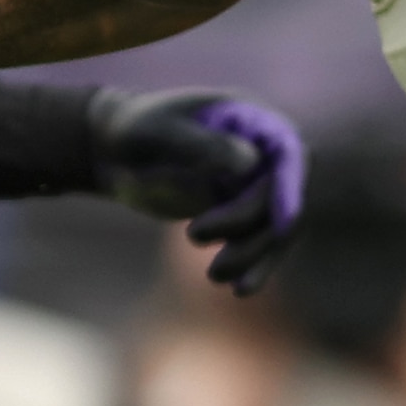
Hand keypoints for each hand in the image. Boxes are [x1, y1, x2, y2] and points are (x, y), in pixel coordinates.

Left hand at [93, 91, 302, 291]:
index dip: (291, 189)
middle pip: (281, 196)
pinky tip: (238, 288)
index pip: (288, 151)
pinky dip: (250, 263)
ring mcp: (253, 179)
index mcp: (250, 117)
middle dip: (253, 231)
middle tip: (200, 246)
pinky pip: (257, 238)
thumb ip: (202, 145)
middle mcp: (261, 148)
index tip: (284, 226)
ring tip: (213, 276)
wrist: (114, 149)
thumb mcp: (160, 132)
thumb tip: (250, 163)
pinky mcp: (240, 206)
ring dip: (251, 254)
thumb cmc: (134, 130)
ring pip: (272, 225)